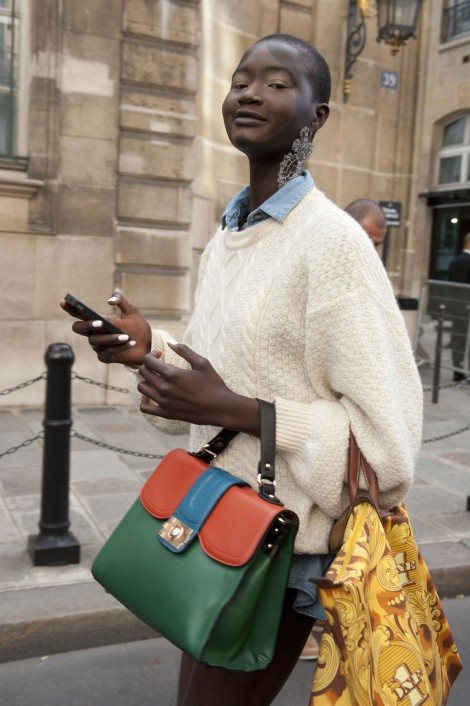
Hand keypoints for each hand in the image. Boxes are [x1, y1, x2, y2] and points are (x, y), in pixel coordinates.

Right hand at [59, 292, 151, 365]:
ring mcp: (98, 346)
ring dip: (111, 338)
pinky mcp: (105, 357)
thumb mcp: (131, 311)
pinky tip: (131, 342)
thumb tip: (109, 301)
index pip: (79, 314)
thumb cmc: (137, 327)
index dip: (70, 308)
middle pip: (78, 328)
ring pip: (95, 341)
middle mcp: (94, 333)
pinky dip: (119, 347)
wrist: (148, 343)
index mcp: (97, 321)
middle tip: (99, 322)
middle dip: (86, 325)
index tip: (64, 301)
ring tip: (126, 336)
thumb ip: (121, 301)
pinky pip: (107, 352)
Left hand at [137, 343, 259, 433]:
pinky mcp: (166, 413)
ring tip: (156, 379)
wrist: (220, 408)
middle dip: (148, 365)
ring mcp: (164, 402)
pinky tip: (152, 395)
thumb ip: (184, 350)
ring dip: (146, 380)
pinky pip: (145, 408)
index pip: (147, 361)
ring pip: (141, 388)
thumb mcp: (202, 362)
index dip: (151, 354)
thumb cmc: (213, 384)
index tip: (160, 355)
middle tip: (158, 365)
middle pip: (143, 372)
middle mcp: (164, 388)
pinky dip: (144, 400)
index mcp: (172, 374)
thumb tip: (169, 342)